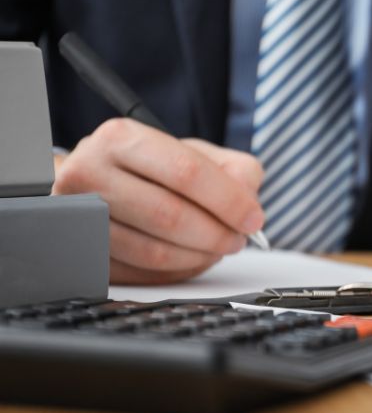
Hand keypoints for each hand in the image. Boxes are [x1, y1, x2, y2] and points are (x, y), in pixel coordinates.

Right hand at [52, 118, 264, 284]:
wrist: (91, 181)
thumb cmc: (148, 166)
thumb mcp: (192, 151)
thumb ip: (233, 169)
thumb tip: (249, 202)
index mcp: (121, 138)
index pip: (187, 172)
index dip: (228, 200)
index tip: (253, 219)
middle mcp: (90, 173)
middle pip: (169, 216)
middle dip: (216, 234)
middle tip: (238, 240)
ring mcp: (78, 216)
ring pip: (153, 252)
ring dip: (198, 257)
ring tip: (218, 249)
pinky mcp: (82, 251)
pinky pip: (139, 274)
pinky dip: (176, 271)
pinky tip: (192, 259)